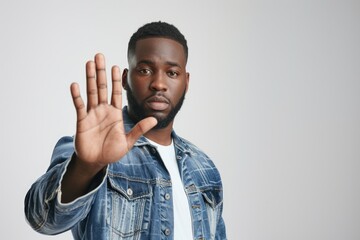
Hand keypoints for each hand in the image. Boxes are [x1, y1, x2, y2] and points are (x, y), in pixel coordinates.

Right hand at [70, 53, 156, 170]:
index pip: (116, 93)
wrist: (97, 162)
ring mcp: (92, 114)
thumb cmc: (112, 151)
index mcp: (115, 113)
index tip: (117, 66)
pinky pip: (80, 106)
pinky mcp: (82, 120)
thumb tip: (155, 120)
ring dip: (89, 78)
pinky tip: (75, 85)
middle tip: (99, 56)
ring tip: (89, 63)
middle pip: (102, 87)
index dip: (116, 80)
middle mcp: (103, 110)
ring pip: (91, 92)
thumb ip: (139, 129)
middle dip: (101, 72)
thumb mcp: (129, 141)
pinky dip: (77, 96)